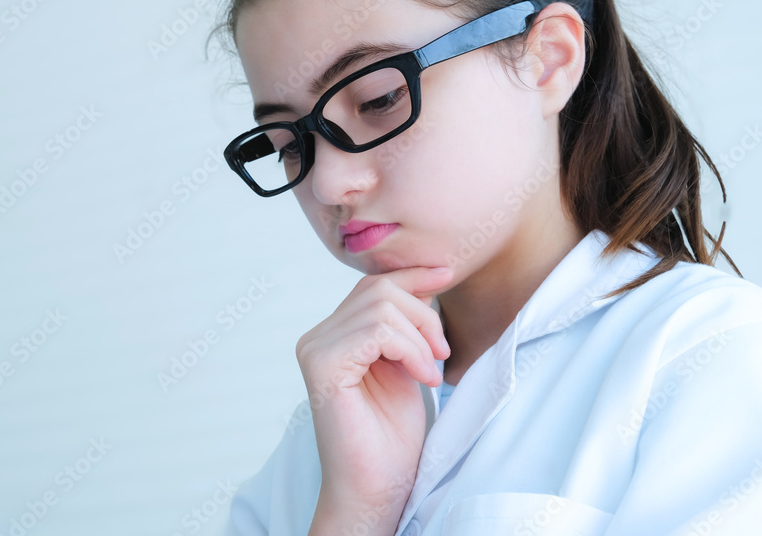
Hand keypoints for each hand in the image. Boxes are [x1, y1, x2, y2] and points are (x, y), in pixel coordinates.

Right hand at [297, 267, 453, 535]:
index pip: (372, 286)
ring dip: (420, 338)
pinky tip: (422, 378)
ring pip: (381, 307)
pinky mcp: (322, 365)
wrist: (377, 488)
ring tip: (430, 372)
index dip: (412, 275)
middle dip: (424, 314)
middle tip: (442, 353)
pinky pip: (376, 331)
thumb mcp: (407, 365)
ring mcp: (314, 349)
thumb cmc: (391, 438)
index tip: (447, 273)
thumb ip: (405, 327)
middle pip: (378, 289)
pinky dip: (410, 351)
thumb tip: (426, 280)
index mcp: (333, 335)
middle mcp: (316, 337)